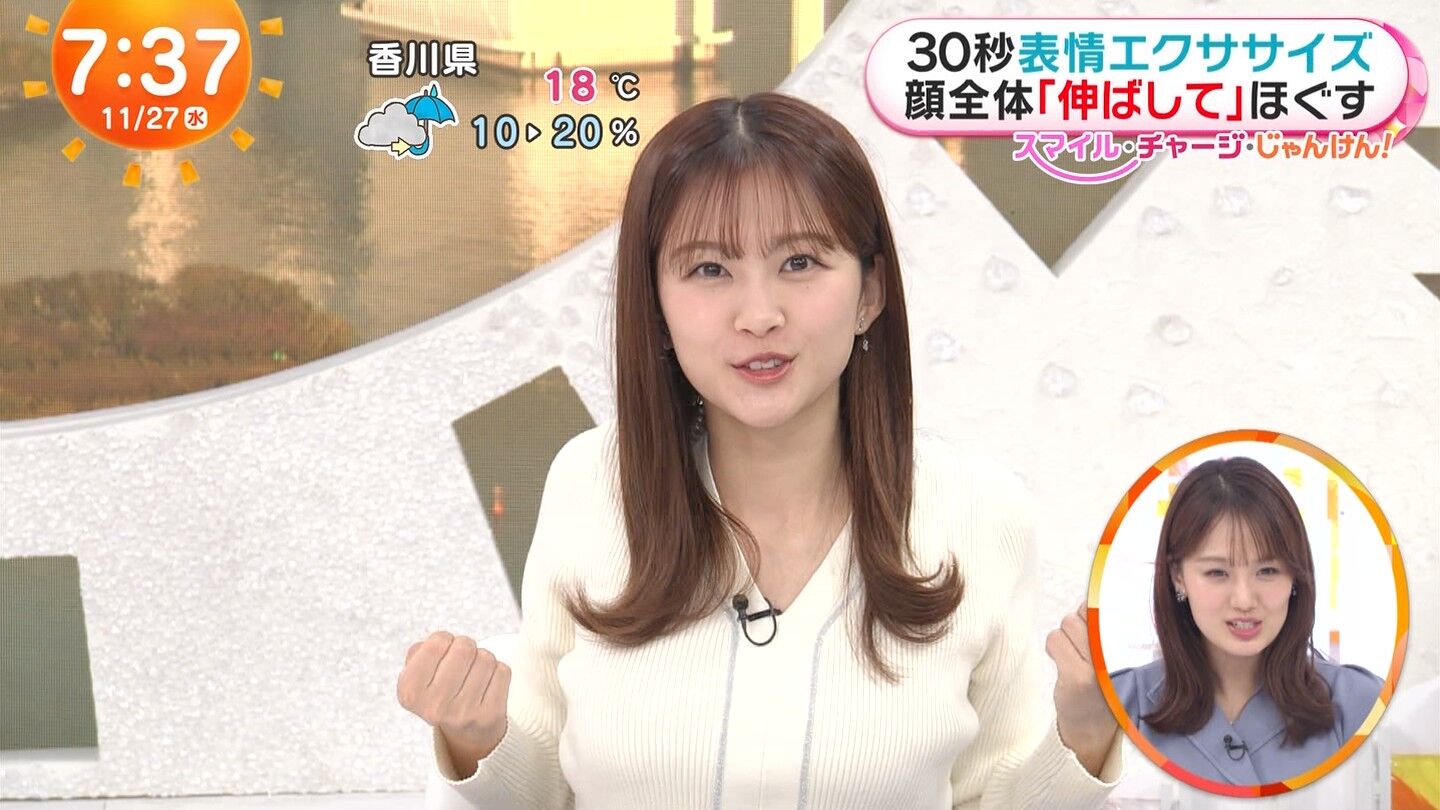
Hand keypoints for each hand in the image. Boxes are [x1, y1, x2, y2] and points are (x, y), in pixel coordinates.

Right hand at [397, 630, 509, 763]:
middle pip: (464, 647)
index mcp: (410, 692)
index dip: (444, 640)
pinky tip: (487, 686)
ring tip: (474, 675)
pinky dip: (498, 672)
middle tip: (463, 660)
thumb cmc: (441, 692)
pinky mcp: (490, 715)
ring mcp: (463, 713)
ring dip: (483, 659)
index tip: (443, 652)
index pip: (437, 642)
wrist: (466, 732)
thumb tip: (439, 641)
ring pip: (486, 658)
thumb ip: (419, 652)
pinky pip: (502, 671)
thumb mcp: (418, 675)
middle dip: (466, 647)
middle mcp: (434, 706)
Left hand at [1044, 602, 1118, 776]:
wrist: (1094, 735)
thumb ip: (1109, 634)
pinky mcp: (1076, 678)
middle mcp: (1117, 658)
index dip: (1100, 605)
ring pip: (1069, 622)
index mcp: (1131, 652)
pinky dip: (1055, 646)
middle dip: (1081, 621)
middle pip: (1087, 612)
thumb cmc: (1105, 694)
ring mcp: (1096, 667)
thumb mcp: (1117, 662)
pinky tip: (1064, 662)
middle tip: (1084, 642)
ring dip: (1067, 634)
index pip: (1114, 610)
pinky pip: (1055, 640)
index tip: (1098, 610)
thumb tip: (1092, 599)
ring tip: (1075, 654)